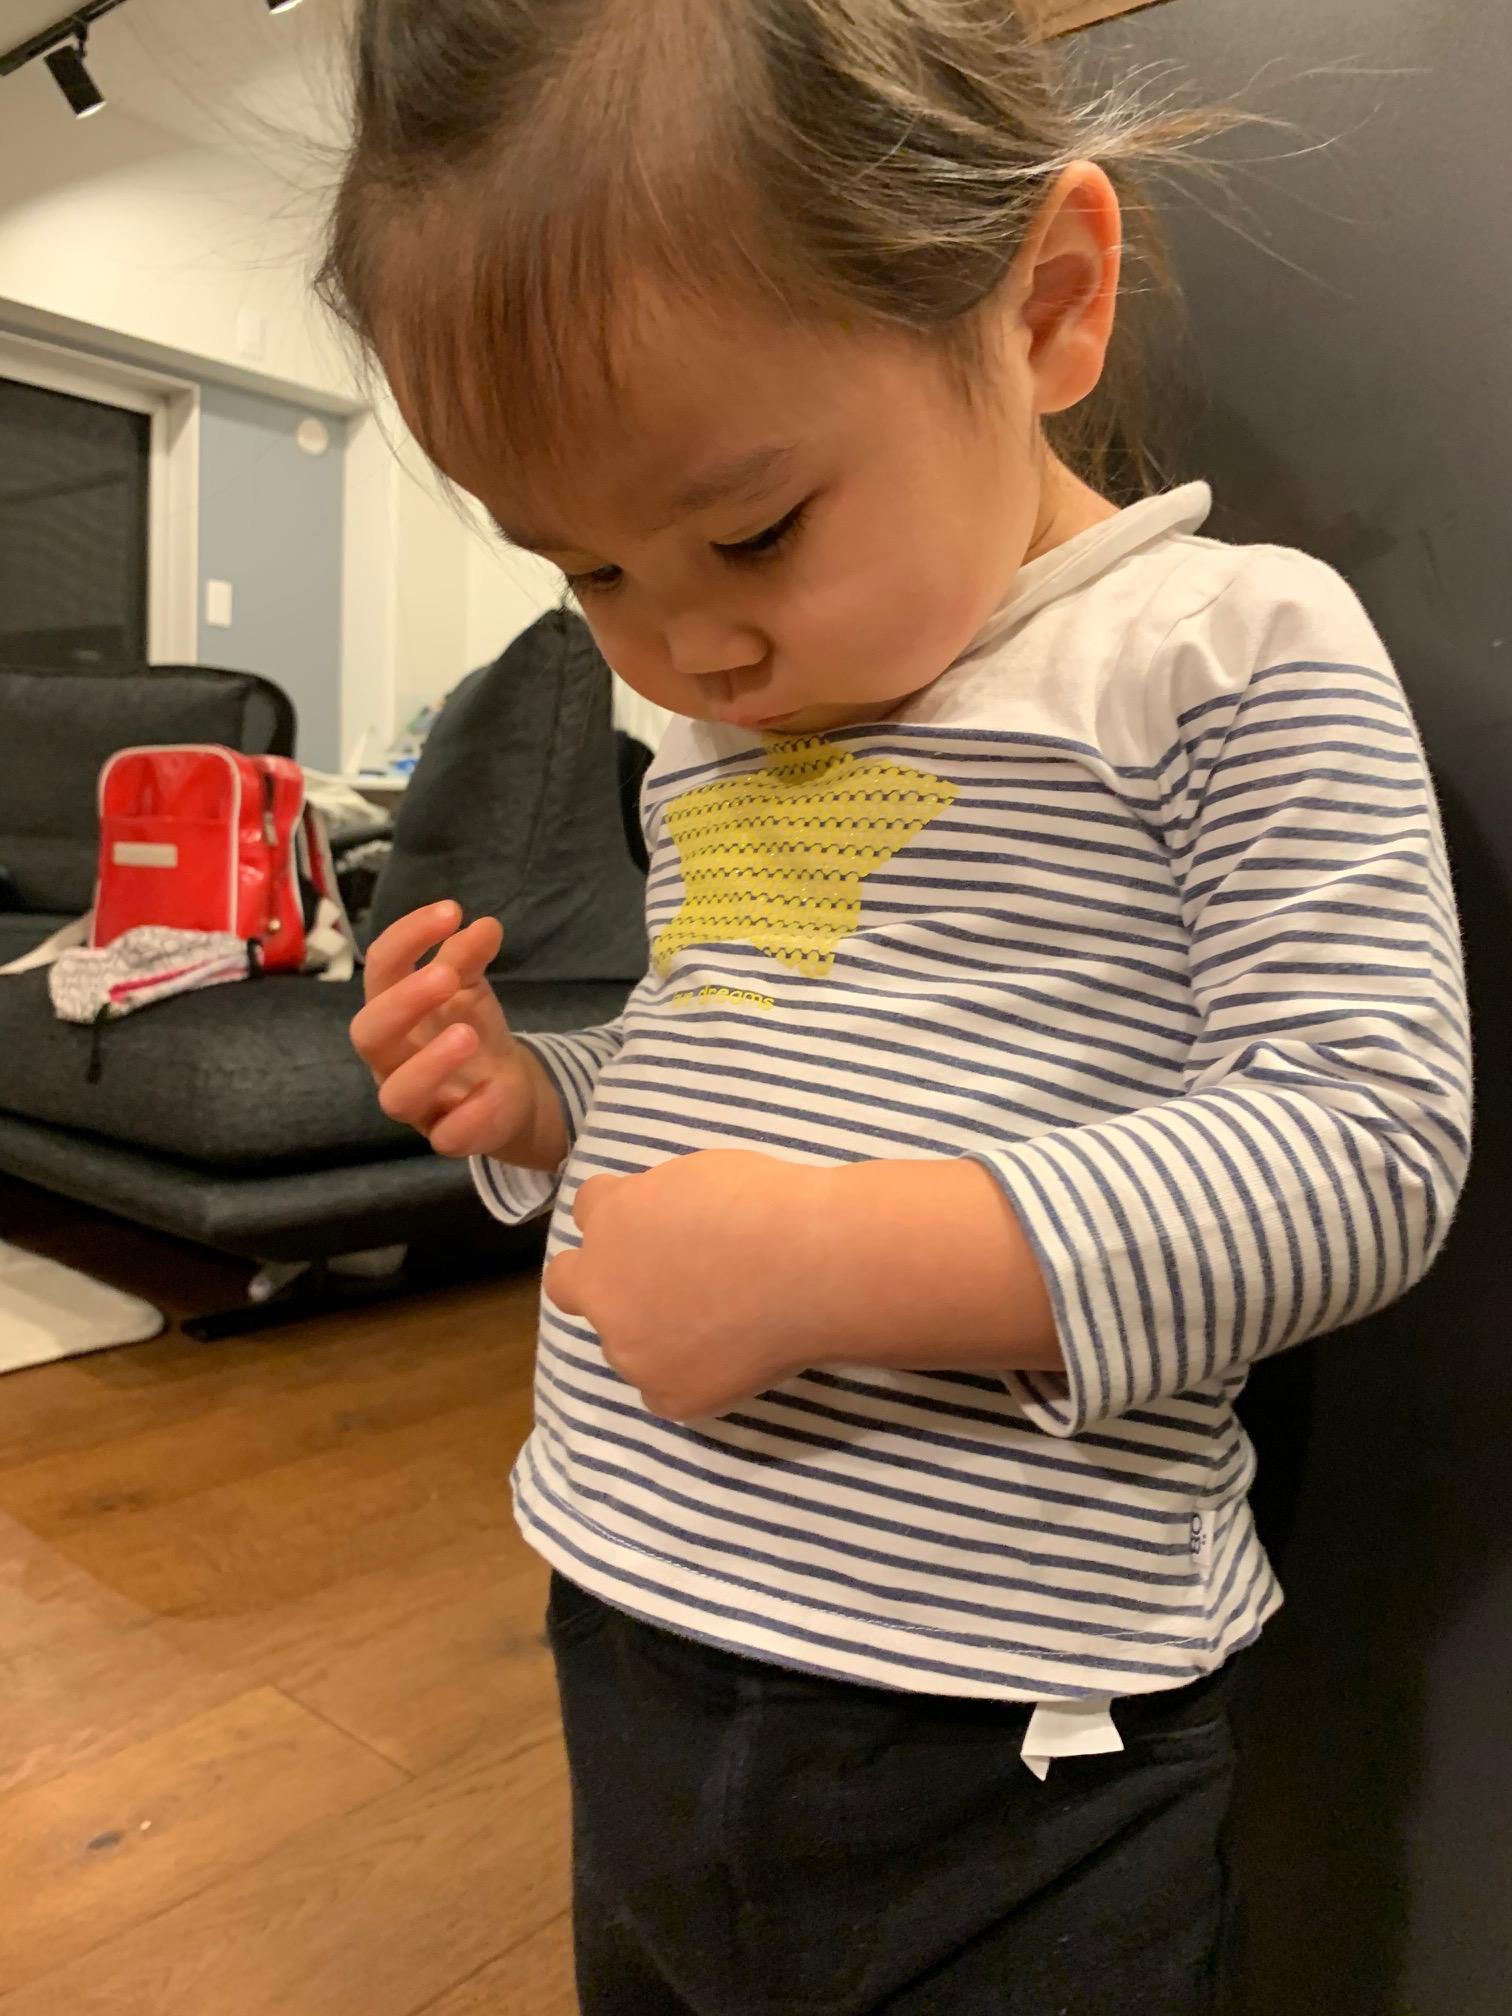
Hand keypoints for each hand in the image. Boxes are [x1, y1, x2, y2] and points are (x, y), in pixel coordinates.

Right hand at [350, 901, 563, 1163]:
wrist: (506, 1086)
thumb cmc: (469, 1027)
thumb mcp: (470, 986)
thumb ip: (469, 956)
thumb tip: (482, 924)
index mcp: (391, 1010)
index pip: (381, 968)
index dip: (408, 937)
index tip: (450, 911)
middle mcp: (391, 1058)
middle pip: (369, 1033)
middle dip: (405, 1003)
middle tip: (447, 976)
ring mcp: (415, 1102)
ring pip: (397, 1094)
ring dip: (430, 1063)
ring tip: (468, 1034)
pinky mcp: (447, 1136)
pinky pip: (447, 1136)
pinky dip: (472, 1113)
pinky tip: (496, 1087)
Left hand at [544, 1151, 829, 1419]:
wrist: (811, 1264)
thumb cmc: (766, 1203)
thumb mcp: (690, 1177)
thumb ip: (655, 1206)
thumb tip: (660, 1227)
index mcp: (610, 1219)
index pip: (588, 1210)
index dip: (619, 1217)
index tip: (651, 1224)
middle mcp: (603, 1289)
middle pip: (570, 1284)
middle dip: (602, 1279)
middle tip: (656, 1282)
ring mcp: (631, 1350)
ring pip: (623, 1343)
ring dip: (651, 1332)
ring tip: (716, 1322)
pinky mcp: (668, 1395)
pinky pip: (663, 1388)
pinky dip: (690, 1375)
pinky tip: (731, 1356)